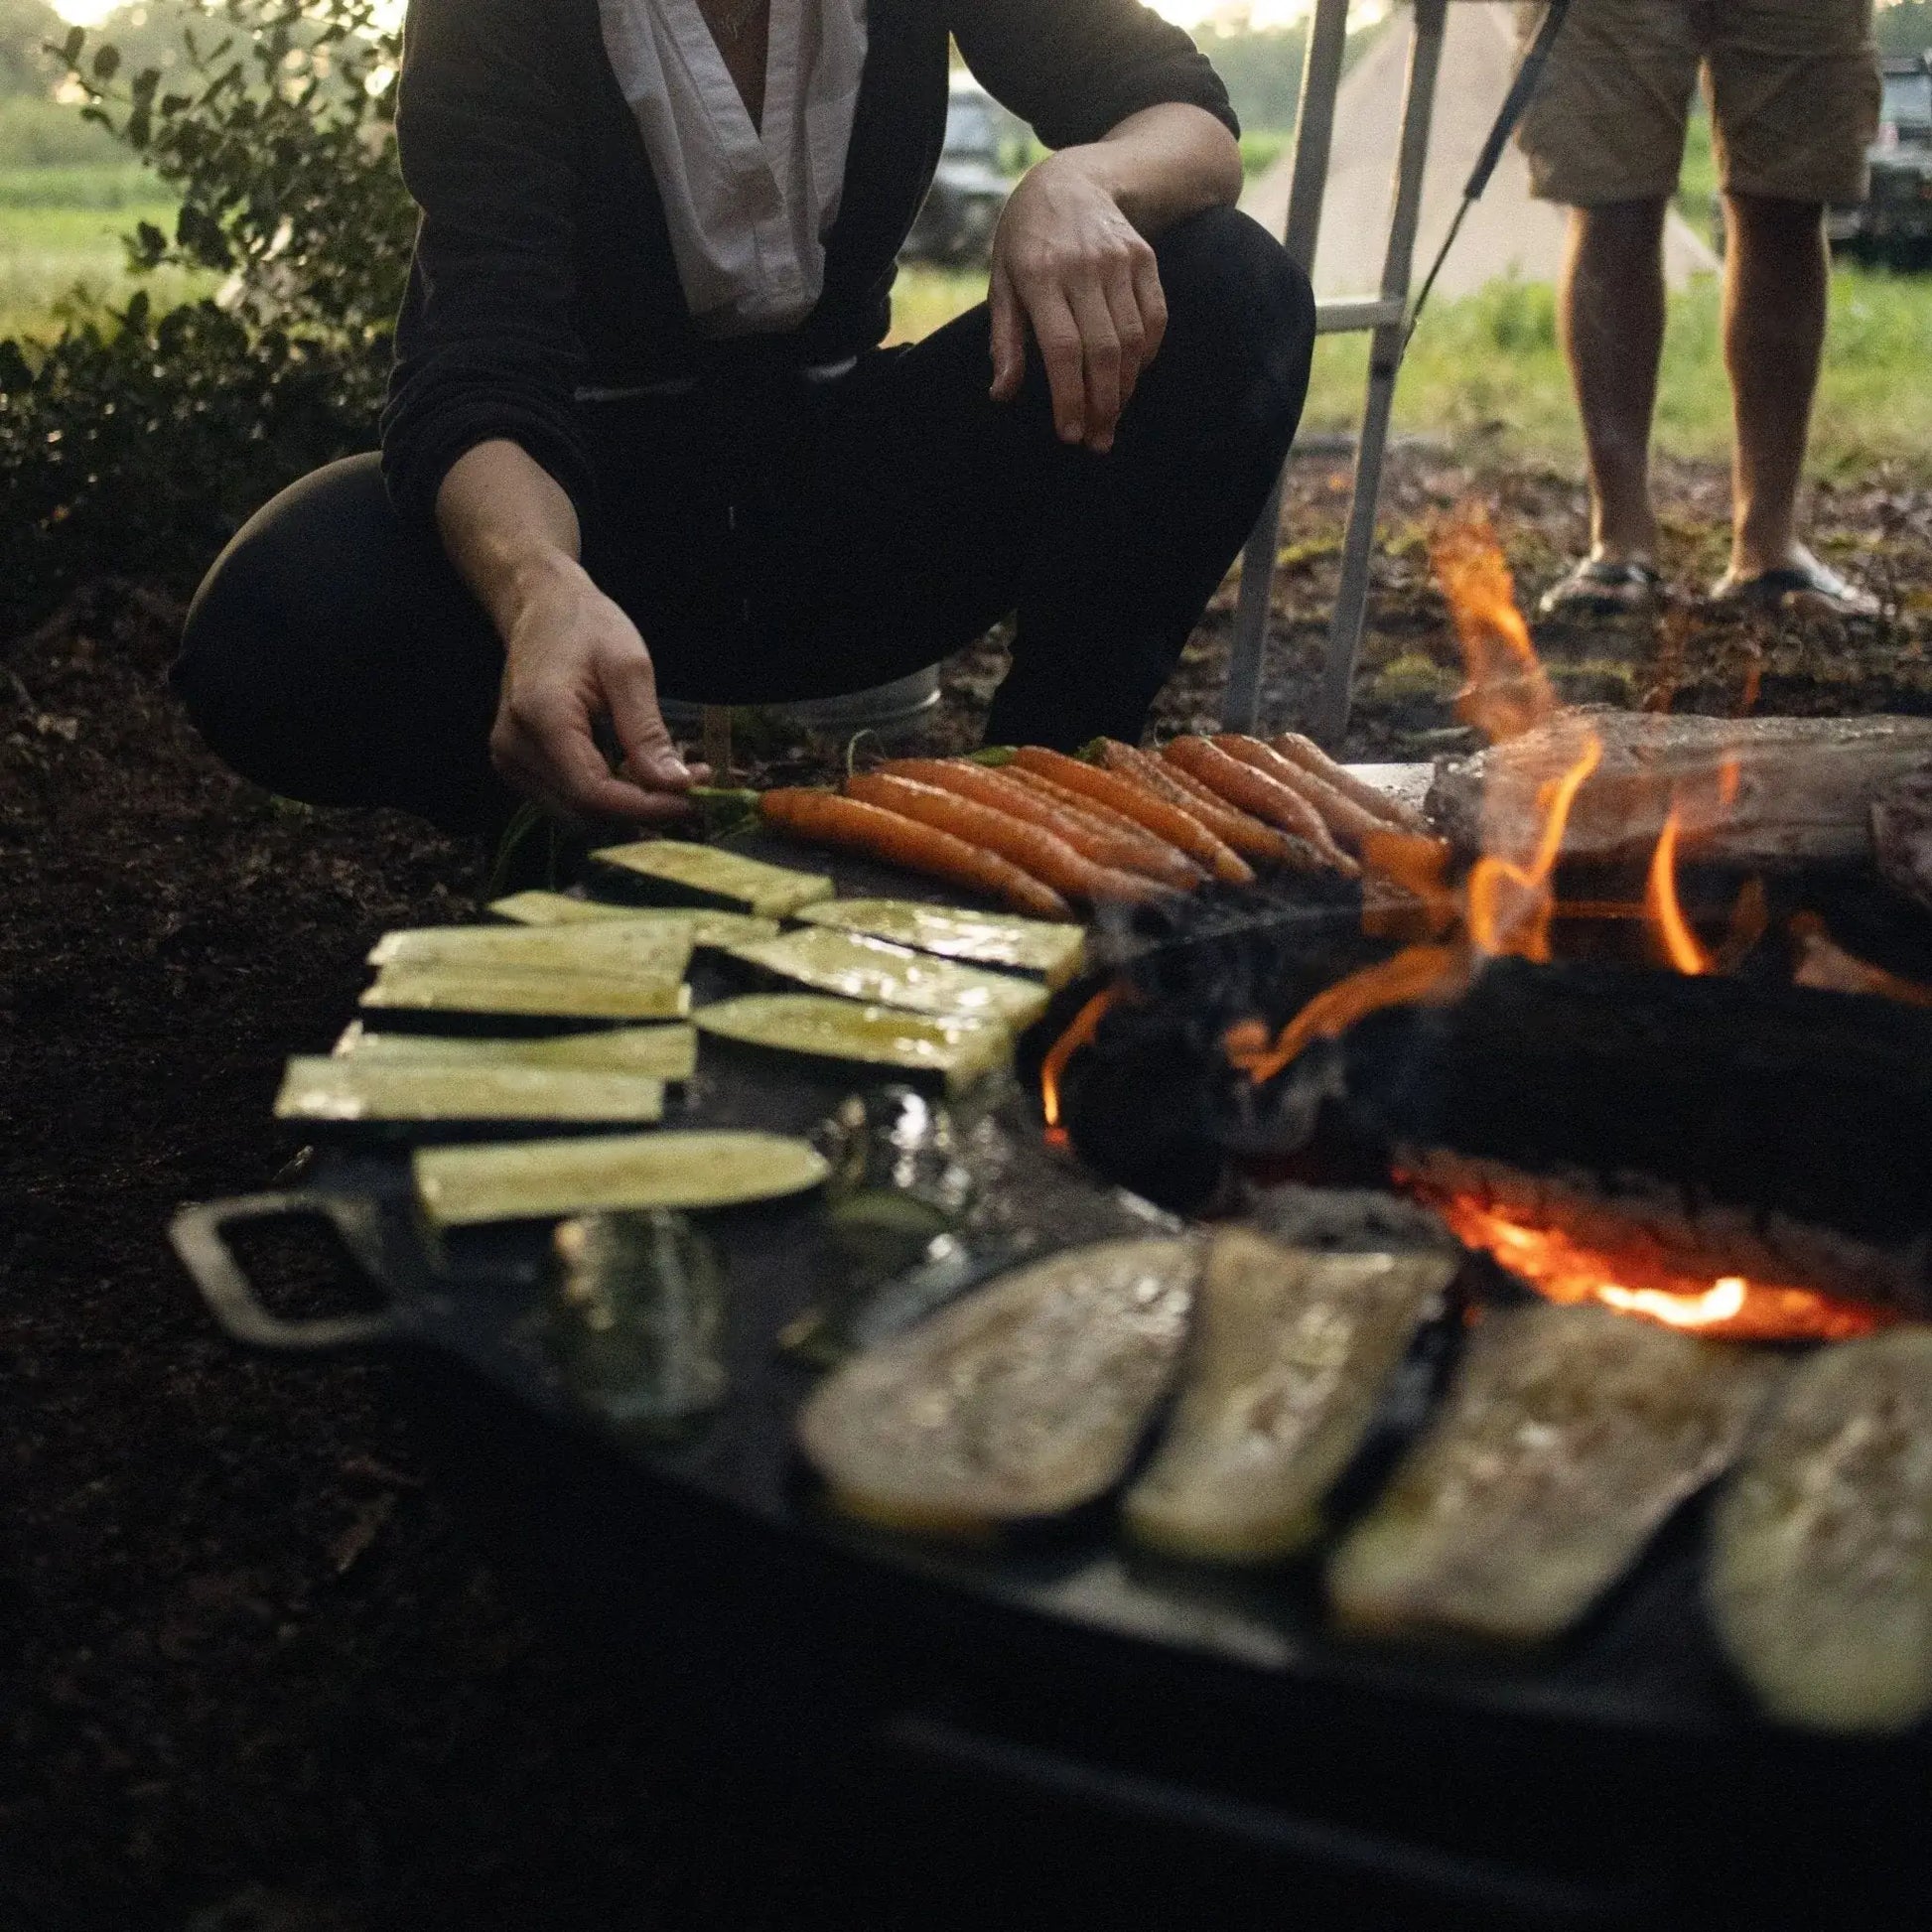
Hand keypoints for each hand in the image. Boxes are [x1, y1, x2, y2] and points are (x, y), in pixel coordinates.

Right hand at [490, 557, 709, 823]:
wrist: (541, 610)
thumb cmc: (586, 627)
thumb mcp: (629, 668)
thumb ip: (648, 732)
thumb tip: (676, 786)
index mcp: (541, 718)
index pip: (594, 794)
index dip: (647, 808)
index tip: (693, 801)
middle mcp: (514, 747)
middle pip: (585, 813)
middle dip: (641, 809)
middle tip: (691, 783)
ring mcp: (509, 761)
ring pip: (577, 816)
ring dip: (625, 807)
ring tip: (665, 776)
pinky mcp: (516, 767)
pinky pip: (566, 803)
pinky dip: (605, 798)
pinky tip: (632, 772)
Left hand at [988, 149, 1167, 454]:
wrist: (1071, 179)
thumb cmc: (1027, 240)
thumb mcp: (1003, 281)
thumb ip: (1006, 339)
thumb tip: (1002, 394)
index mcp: (1039, 275)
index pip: (1062, 349)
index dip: (1070, 397)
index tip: (1070, 434)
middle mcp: (1083, 267)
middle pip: (1103, 351)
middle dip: (1102, 405)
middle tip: (1097, 441)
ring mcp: (1118, 261)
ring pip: (1132, 340)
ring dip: (1126, 388)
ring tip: (1113, 419)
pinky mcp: (1144, 258)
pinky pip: (1154, 318)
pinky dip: (1147, 355)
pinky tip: (1133, 378)